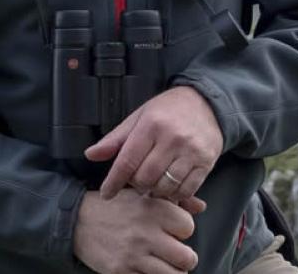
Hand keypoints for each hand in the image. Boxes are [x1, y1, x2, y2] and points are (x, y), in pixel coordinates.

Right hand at [74, 189, 199, 272]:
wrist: (77, 221)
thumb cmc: (116, 206)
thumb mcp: (143, 195)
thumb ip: (175, 200)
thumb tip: (201, 207)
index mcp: (153, 209)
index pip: (188, 227)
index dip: (183, 231)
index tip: (173, 232)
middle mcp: (145, 233)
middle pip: (187, 258)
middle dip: (185, 258)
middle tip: (175, 255)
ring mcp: (133, 255)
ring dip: (173, 272)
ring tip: (165, 266)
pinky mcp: (122, 272)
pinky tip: (148, 270)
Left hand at [85, 86, 223, 204]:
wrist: (206, 103)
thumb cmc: (168, 110)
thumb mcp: (139, 117)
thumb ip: (115, 139)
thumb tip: (90, 155)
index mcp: (152, 125)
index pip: (127, 161)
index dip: (114, 182)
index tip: (106, 194)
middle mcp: (172, 138)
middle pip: (145, 178)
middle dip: (137, 185)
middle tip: (137, 180)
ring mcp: (191, 151)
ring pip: (165, 187)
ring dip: (155, 191)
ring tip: (154, 182)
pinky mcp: (206, 162)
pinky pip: (186, 190)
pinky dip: (175, 194)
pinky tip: (171, 185)